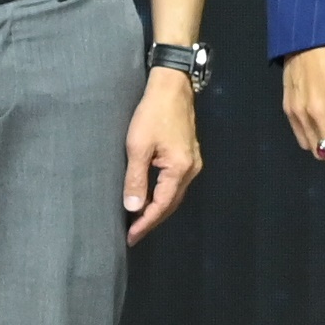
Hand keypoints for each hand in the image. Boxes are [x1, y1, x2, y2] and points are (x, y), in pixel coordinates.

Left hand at [122, 70, 204, 244]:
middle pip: (171, 204)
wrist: (172, 87)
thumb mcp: (138, 146)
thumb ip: (136, 178)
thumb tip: (133, 208)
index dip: (145, 223)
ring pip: (175, 194)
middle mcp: (191, 169)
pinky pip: (176, 184)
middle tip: (133, 234)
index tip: (131, 237)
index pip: (162, 205)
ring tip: (139, 220)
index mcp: (180, 169)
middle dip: (152, 220)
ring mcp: (193, 162)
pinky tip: (151, 197)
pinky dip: (163, 195)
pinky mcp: (189, 156)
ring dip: (157, 208)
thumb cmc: (152, 113)